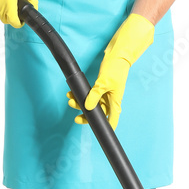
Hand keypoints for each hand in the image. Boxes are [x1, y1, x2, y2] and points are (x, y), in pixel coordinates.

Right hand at [0, 0, 37, 26]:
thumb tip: (34, 8)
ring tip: (6, 1)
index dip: (19, 22)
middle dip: (11, 17)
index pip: (13, 22)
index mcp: (8, 4)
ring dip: (3, 12)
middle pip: (5, 20)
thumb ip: (31, 0)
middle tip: (14, 9)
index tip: (20, 19)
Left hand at [66, 14, 153, 130]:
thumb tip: (86, 107)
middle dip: (85, 114)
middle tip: (75, 115)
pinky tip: (72, 93)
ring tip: (70, 100)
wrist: (118, 55)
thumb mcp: (104, 83)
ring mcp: (105, 94)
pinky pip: (89, 95)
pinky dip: (81, 95)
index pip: (112, 120)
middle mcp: (110, 100)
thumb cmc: (116, 69)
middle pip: (98, 114)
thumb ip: (95, 95)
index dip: (106, 129)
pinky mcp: (100, 87)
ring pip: (91, 104)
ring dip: (80, 103)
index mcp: (114, 102)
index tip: (98, 133)